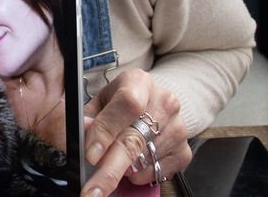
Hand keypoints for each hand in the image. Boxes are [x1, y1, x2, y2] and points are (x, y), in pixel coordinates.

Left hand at [81, 69, 191, 196]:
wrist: (151, 105)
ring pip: (145, 161)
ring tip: (114, 160)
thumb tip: (83, 131)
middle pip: (136, 140)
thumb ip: (87, 117)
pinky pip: (158, 173)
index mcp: (138, 82)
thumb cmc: (119, 105)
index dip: (108, 130)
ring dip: (123, 170)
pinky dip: (140, 175)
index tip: (91, 155)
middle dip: (110, 170)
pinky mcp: (184, 150)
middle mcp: (164, 101)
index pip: (127, 104)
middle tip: (92, 191)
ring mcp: (178, 127)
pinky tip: (134, 163)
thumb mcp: (99, 103)